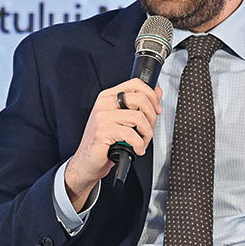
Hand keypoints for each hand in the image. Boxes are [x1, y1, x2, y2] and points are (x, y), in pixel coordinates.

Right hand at [64, 78, 161, 209]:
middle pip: (140, 99)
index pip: (136, 84)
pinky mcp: (102, 132)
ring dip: (147, 133)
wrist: (87, 161)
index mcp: (108, 96)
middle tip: (148, 130)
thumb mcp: (123, 119)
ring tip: (142, 142)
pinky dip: (139, 144)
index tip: (157, 109)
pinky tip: (137, 149)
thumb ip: (139, 105)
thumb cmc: (105, 141)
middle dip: (152, 117)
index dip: (152, 95)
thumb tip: (157, 91)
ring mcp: (102, 117)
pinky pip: (131, 134)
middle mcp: (104, 104)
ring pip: (138, 117)